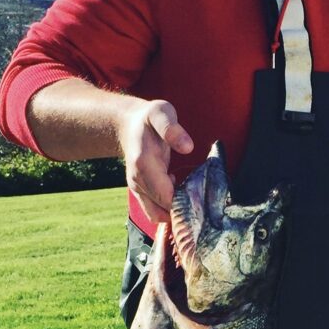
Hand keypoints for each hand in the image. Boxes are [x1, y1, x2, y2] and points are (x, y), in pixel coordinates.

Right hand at [118, 99, 194, 222]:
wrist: (128, 125)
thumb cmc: (148, 118)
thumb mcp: (161, 113)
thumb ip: (171, 128)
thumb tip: (187, 147)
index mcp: (143, 164)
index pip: (165, 197)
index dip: (185, 202)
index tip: (200, 196)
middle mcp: (137, 181)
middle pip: (163, 211)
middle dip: (183, 210)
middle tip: (199, 197)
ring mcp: (137, 189)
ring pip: (158, 216)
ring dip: (176, 211)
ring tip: (188, 193)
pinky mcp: (140, 194)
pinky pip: (155, 213)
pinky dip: (169, 210)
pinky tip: (179, 193)